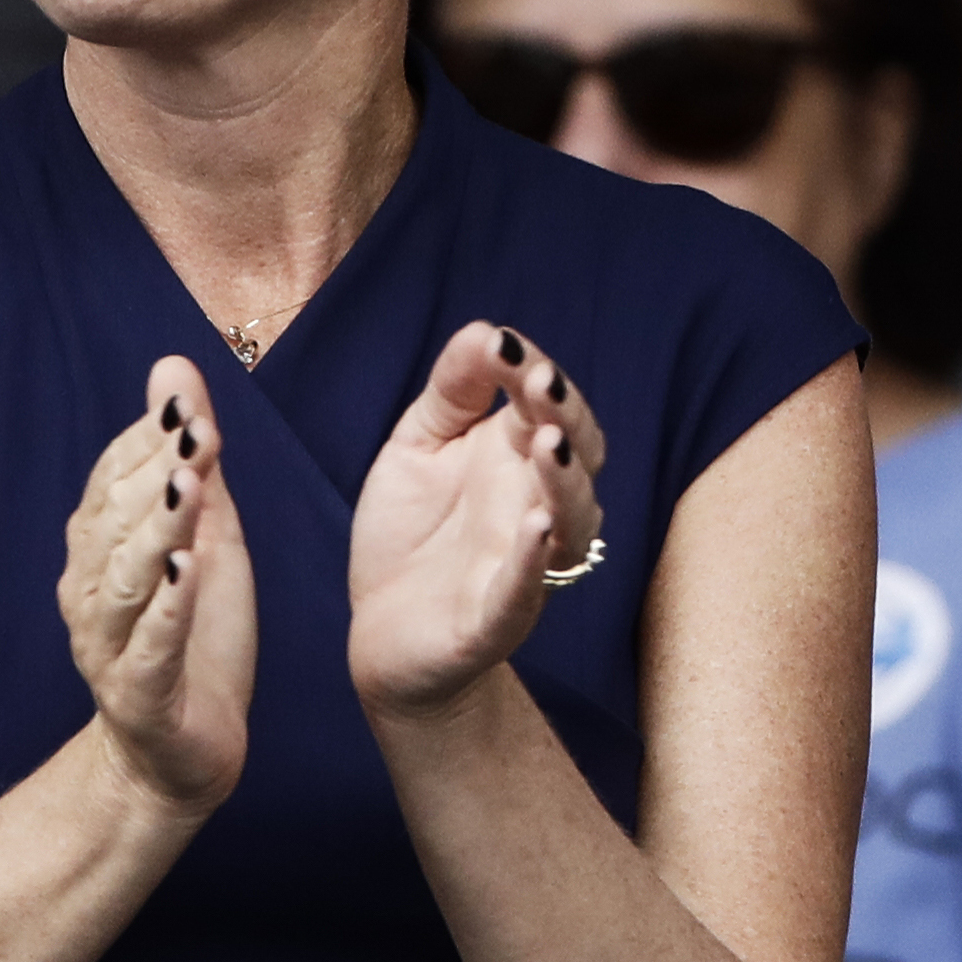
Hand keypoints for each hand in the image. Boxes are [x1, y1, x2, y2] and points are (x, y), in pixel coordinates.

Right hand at [61, 356, 255, 814]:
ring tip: (190, 487)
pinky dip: (168, 608)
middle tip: (197, 430)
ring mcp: (108, 646)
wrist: (184, 754)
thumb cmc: (193, 635)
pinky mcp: (138, 696)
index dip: (146, 439)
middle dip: (155, 472)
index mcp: (99, 549)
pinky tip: (188, 569)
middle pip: (115, 522)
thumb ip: (187, 454)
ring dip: (158, 529)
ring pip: (127, 579)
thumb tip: (174, 364)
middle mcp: (90, 592)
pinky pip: (149, 648)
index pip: (112, 479)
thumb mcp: (205, 532)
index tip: (184, 398)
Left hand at [347, 322, 603, 719]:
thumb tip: (486, 330)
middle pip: (578, 456)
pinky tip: (534, 526)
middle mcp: (533, 505)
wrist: (384, 631)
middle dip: (567, 416)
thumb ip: (452, 390)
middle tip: (542, 383)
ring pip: (570, 522)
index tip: (504, 345)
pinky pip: (525, 587)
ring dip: (564, 482)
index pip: (546, 406)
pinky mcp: (497, 617)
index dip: (534, 373)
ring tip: (547, 442)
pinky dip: (533, 559)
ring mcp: (523, 562)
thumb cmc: (409, 532)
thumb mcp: (418, 443)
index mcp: (513, 458)